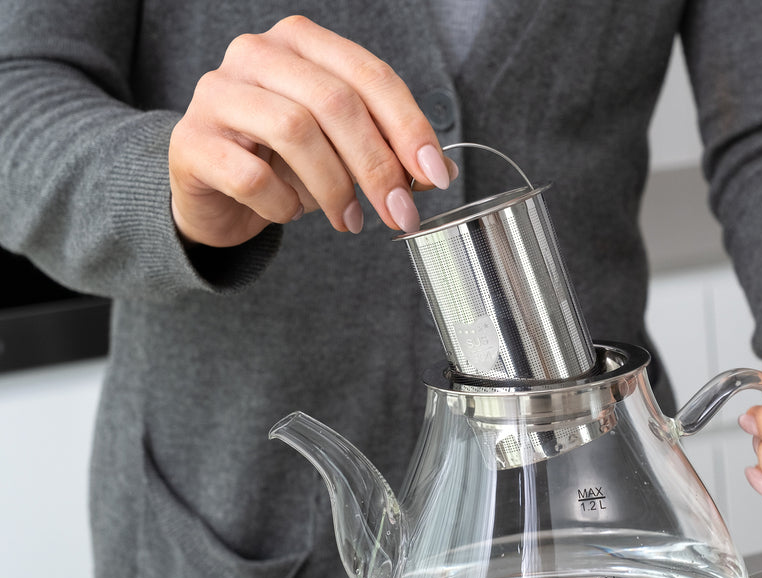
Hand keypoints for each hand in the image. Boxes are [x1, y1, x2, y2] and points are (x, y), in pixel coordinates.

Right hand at [168, 15, 456, 246]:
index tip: (435, 176)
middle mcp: (256, 54)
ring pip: (295, 131)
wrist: (212, 190)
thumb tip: (439, 171)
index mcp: (302, 43)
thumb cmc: (283, 161)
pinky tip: (289, 213)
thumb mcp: (342, 149)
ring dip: (334, 187)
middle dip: (377, 165)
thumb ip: (387, 149)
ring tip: (349, 220)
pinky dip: (282, 204)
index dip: (409, 127)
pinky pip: (252, 176)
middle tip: (399, 212)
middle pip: (336, 102)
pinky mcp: (191, 141)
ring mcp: (217, 93)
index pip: (370, 75)